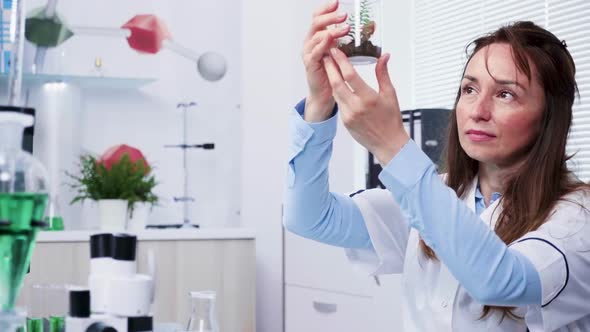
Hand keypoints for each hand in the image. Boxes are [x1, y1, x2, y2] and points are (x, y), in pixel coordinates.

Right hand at [302, 0, 349, 121]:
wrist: (325, 93)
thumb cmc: (333, 72)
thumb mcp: (343, 50)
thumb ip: (350, 39)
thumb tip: (371, 26)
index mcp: (318, 36)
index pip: (319, 17)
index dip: (326, 8)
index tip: (337, 2)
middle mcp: (311, 42)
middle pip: (317, 23)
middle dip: (330, 16)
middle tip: (344, 15)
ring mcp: (309, 52)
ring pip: (317, 36)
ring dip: (331, 30)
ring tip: (344, 29)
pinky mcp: (310, 64)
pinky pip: (315, 51)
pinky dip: (322, 45)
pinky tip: (330, 40)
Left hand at [322, 48, 408, 165]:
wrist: (388, 143)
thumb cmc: (391, 120)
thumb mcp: (390, 94)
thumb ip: (383, 74)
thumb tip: (383, 57)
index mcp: (368, 98)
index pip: (350, 76)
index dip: (341, 61)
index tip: (336, 50)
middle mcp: (356, 107)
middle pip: (336, 83)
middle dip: (330, 67)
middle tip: (326, 54)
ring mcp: (348, 115)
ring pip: (335, 93)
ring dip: (331, 78)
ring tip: (329, 66)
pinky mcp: (345, 122)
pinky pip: (338, 103)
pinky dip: (336, 91)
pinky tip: (336, 83)